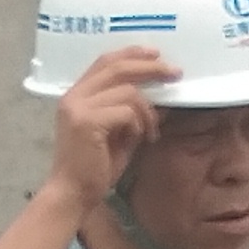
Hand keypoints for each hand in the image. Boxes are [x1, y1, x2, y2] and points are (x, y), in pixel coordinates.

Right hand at [43, 46, 176, 206]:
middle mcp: (74, 96)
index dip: (131, 54)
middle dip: (150, 68)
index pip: (105, 62)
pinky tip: (139, 139)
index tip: (155, 54)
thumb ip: (132, 113)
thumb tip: (161, 98)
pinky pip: (126, 111)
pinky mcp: (87, 122)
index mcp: (77, 95)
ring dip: (147, 111)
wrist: (74, 194)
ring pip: (127, 91)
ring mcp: (78, 108)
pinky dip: (139, 124)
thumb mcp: (119, 133)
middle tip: (174, 73)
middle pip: (117, 67)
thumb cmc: (95, 168)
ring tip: (151, 131)